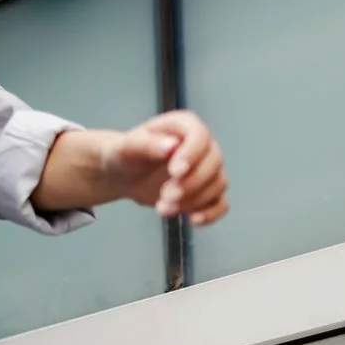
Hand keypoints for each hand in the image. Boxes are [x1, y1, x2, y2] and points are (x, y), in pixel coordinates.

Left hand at [101, 110, 228, 225]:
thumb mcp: (128, 148)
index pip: (200, 136)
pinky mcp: (207, 191)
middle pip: (213, 163)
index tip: (175, 172)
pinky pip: (221, 203)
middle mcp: (201, 144)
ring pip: (217, 184)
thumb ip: (147, 144)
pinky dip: (211, 213)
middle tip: (166, 196)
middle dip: (191, 184)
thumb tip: (172, 145)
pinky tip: (193, 220)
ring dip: (193, 200)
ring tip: (163, 207)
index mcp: (183, 125)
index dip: (192, 155)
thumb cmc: (125, 155)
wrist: (124, 175)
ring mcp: (207, 168)